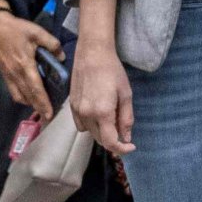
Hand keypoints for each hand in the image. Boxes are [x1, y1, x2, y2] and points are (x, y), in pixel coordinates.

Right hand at [0, 7, 59, 118]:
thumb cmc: (16, 29)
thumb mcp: (36, 31)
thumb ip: (51, 43)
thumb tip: (62, 57)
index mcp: (25, 64)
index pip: (36, 88)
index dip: (43, 102)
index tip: (49, 114)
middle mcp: (16, 74)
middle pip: (29, 96)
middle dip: (39, 108)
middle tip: (49, 117)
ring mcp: (9, 76)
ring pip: (20, 96)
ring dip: (30, 104)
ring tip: (41, 108)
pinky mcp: (5, 75)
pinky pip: (13, 92)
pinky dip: (22, 98)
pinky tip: (29, 99)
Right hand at [69, 27, 135, 158]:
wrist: (92, 53)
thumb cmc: (113, 71)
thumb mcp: (126, 94)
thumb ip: (126, 119)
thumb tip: (126, 138)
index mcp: (102, 112)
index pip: (110, 142)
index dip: (122, 149)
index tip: (130, 146)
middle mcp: (87, 115)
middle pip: (100, 139)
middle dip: (113, 140)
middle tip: (124, 130)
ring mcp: (77, 110)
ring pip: (90, 133)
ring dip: (102, 133)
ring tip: (111, 119)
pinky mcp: (71, 105)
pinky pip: (81, 124)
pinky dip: (90, 125)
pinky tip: (98, 114)